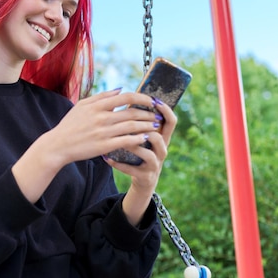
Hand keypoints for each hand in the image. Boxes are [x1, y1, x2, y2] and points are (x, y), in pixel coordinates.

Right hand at [12, 89, 161, 202]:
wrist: (58, 145)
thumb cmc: (70, 125)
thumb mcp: (82, 105)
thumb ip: (101, 96)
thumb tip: (120, 89)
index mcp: (98, 105)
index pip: (126, 97)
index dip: (142, 98)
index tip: (152, 100)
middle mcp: (102, 117)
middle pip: (132, 112)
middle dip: (149, 113)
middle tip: (158, 114)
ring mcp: (103, 132)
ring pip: (132, 126)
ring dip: (147, 126)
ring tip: (156, 126)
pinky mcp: (104, 146)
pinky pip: (126, 141)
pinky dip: (138, 139)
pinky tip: (145, 138)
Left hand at [104, 98, 177, 225]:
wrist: (141, 180)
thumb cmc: (140, 153)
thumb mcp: (143, 137)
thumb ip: (139, 122)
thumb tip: (127, 96)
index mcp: (162, 138)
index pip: (171, 122)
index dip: (166, 111)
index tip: (155, 100)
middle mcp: (162, 151)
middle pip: (160, 137)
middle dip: (146, 129)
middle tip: (131, 122)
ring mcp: (155, 165)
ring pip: (149, 154)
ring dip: (134, 146)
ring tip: (120, 140)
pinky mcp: (145, 177)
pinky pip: (132, 170)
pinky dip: (119, 164)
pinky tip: (107, 158)